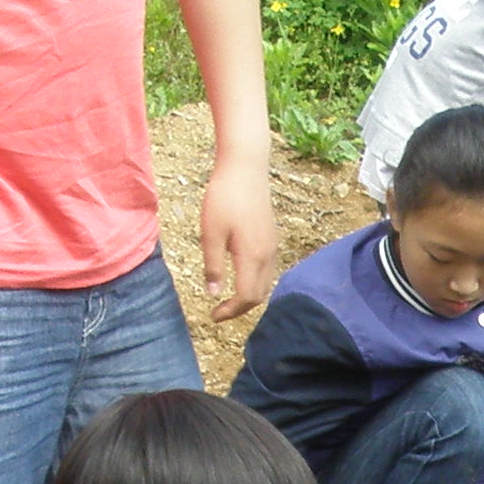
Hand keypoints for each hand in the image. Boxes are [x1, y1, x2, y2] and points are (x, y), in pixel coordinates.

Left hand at [201, 153, 282, 321]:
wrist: (245, 167)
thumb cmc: (224, 197)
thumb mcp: (211, 233)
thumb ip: (213, 266)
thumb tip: (214, 293)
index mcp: (252, 256)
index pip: (246, 297)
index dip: (230, 311)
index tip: (213, 315)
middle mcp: (267, 255)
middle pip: (259, 295)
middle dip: (240, 308)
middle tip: (219, 311)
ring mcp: (272, 246)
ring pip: (266, 282)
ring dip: (249, 295)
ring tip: (229, 296)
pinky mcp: (271, 236)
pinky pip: (268, 269)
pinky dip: (255, 281)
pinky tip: (240, 275)